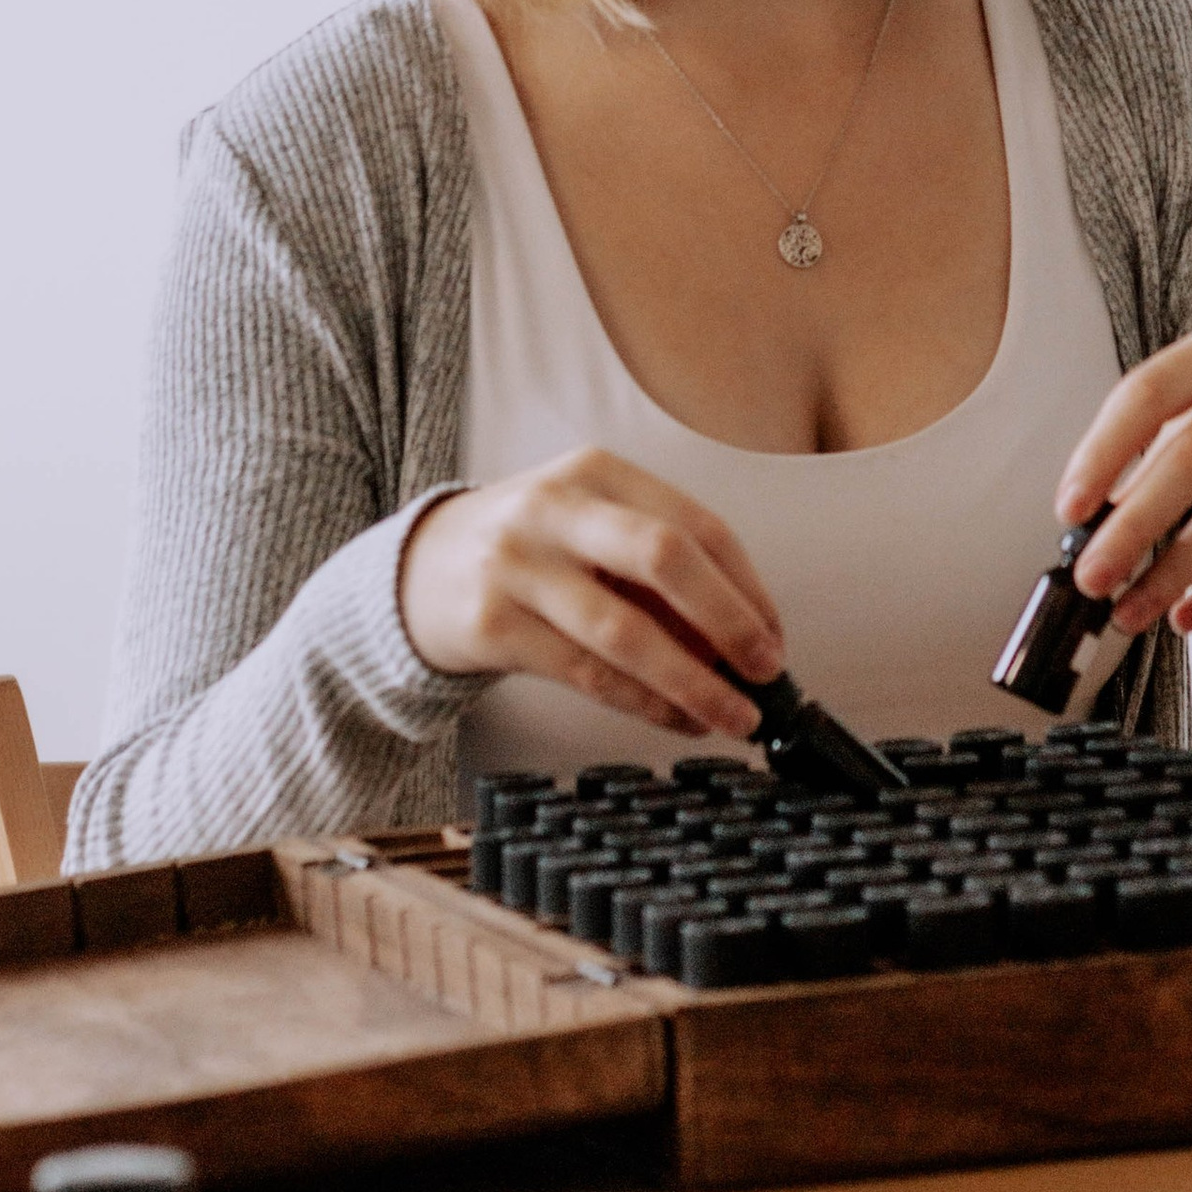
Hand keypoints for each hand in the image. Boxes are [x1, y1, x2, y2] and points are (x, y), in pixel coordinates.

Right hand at [397, 448, 783, 738]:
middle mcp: (558, 507)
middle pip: (664, 557)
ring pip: (625, 630)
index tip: (774, 637)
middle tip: (766, 672)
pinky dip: (641, 702)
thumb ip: (656, 570)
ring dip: (690, 681)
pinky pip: (585, 672)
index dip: (746, 585)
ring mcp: (519, 563)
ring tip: (732, 715)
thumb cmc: (530, 550)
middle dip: (728, 619)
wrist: (418, 571)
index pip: (695, 524)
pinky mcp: (492, 624)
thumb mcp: (589, 529)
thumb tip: (742, 638)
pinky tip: (675, 719)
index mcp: (598, 471)